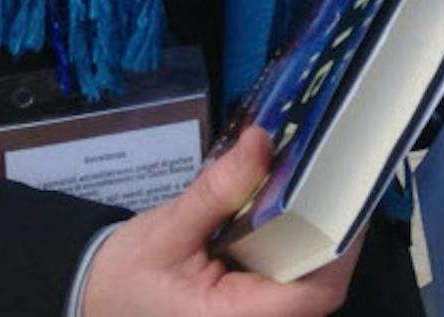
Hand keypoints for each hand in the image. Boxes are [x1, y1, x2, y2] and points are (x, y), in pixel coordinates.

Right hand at [81, 128, 358, 316]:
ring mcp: (252, 314)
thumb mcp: (168, 228)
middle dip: (333, 232)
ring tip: (319, 183)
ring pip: (307, 280)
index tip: (347, 200)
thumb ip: (218, 190)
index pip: (313, 296)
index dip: (340, 251)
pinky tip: (293, 206)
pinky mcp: (251, 302)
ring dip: (315, 235)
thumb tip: (261, 143)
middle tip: (337, 176)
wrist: (96, 295)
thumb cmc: (126, 273)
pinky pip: (287, 275)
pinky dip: (294, 241)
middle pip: (318, 286)